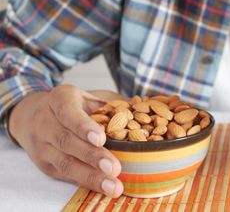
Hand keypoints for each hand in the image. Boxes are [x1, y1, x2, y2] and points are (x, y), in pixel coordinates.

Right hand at [8, 85, 124, 196]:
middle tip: (114, 168)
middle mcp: (45, 123)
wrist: (33, 117)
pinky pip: (65, 175)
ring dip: (90, 176)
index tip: (101, 138)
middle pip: (67, 141)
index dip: (84, 127)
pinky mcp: (45, 165)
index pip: (68, 113)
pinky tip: (102, 188)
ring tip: (112, 185)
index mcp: (59, 99)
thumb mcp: (89, 96)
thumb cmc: (73, 105)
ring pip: (64, 163)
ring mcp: (42, 146)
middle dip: (92, 157)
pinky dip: (85, 182)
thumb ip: (112, 102)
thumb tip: (142, 107)